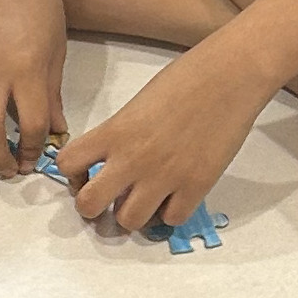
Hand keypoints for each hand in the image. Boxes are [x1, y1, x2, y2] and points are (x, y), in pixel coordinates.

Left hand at [62, 41, 268, 234]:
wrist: (230, 76)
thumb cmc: (185, 79)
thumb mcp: (136, 105)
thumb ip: (119, 136)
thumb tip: (114, 163)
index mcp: (113, 132)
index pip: (67, 164)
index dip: (72, 174)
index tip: (87, 172)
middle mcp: (132, 159)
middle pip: (89, 206)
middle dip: (94, 206)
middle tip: (109, 197)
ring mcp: (164, 176)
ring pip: (129, 222)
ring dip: (132, 214)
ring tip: (144, 199)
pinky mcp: (197, 186)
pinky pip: (171, 220)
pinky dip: (169, 212)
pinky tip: (174, 196)